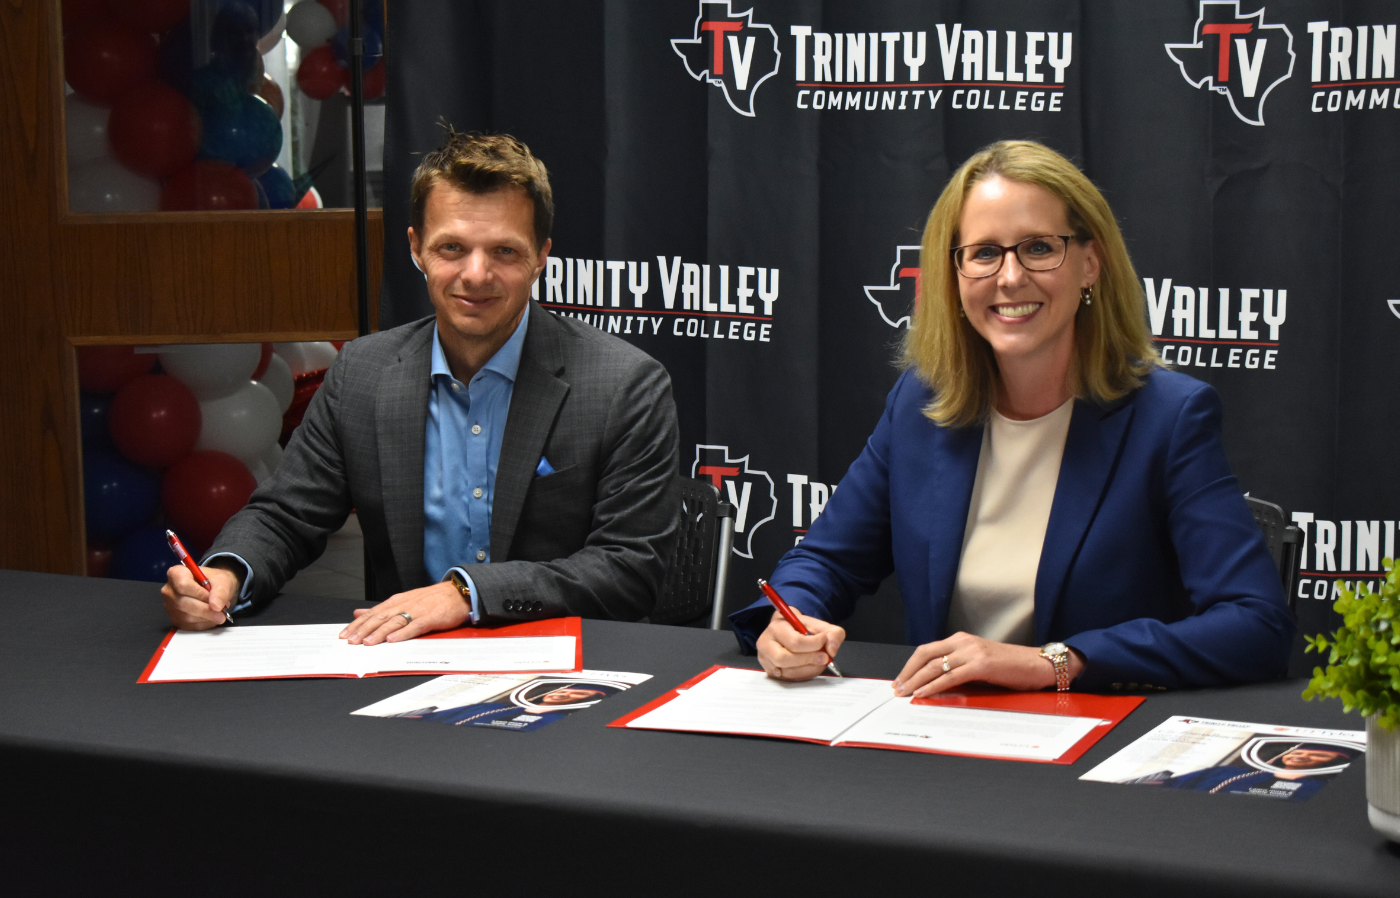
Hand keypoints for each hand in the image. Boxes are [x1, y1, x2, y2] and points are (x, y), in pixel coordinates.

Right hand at [162, 564, 241, 629]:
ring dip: (206, 618)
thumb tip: (217, 606)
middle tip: (222, 613)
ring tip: (218, 612)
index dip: (199, 594)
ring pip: (187, 617)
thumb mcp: (222, 580)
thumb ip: (221, 591)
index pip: (183, 585)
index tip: (212, 598)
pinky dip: (204, 624)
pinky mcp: (175, 620)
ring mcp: (170, 606)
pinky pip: (189, 626)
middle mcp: (169, 590)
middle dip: (206, 610)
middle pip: (184, 603)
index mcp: (176, 573)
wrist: (214, 590)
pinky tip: (211, 618)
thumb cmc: (214, 581)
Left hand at [340, 581, 469, 644]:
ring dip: (380, 633)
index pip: (372, 613)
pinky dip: (403, 633)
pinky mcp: (431, 618)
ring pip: (394, 622)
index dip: (357, 624)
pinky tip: (393, 640)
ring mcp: (417, 611)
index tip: (344, 634)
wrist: (457, 592)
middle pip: (380, 617)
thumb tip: (358, 613)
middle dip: (364, 630)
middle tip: (351, 641)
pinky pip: (415, 626)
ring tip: (368, 643)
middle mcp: (404, 605)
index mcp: (396, 601)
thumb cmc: (431, 599)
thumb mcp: (403, 600)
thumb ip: (381, 609)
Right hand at [756, 609, 844, 681]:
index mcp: (777, 627)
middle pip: (786, 658)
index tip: (825, 642)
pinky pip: (787, 678)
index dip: (814, 645)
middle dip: (809, 660)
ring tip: (818, 662)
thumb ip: (833, 633)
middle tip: (824, 657)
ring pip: (787, 671)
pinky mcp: (769, 671)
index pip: (795, 641)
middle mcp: (766, 643)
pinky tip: (810, 667)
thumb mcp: (820, 625)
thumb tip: (831, 650)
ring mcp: (766, 658)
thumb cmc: (802, 628)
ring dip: (808, 669)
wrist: (789, 630)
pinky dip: (803, 675)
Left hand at [892, 632, 1085, 696]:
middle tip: (896, 688)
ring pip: (934, 666)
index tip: (900, 679)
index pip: (927, 650)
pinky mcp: (981, 664)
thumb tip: (936, 684)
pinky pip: (950, 676)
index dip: (910, 665)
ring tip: (904, 693)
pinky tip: (924, 694)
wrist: (1039, 665)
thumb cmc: (1012, 668)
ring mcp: (972, 652)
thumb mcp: (980, 664)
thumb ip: (960, 668)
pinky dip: (934, 685)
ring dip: (916, 681)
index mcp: (962, 640)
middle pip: (925, 655)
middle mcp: (964, 642)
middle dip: (907, 673)